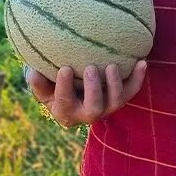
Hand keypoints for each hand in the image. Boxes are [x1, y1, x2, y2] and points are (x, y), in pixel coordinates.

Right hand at [25, 61, 147, 127]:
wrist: (75, 92)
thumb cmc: (54, 86)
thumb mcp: (43, 87)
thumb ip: (38, 82)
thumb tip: (33, 73)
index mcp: (66, 112)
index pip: (64, 102)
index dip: (65, 87)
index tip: (65, 68)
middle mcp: (88, 114)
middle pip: (94, 109)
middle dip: (94, 89)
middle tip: (91, 68)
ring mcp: (107, 107)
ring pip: (115, 103)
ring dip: (115, 85)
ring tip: (112, 66)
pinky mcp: (120, 98)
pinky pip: (131, 90)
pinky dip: (138, 78)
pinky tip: (142, 62)